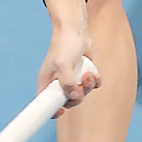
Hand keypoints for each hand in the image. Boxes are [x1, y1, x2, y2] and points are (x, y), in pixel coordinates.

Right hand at [39, 0, 101, 115]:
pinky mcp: (83, 73)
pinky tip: (96, 74)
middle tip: (81, 86)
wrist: (76, 30)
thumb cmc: (65, 44)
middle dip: (77, 97)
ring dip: (88, 87)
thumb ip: (67, 82)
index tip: (61, 112)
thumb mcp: (63, 63)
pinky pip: (91, 86)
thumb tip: (74, 97)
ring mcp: (71, 79)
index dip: (53, 111)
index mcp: (47, 82)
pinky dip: (95, 82)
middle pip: (68, 102)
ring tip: (90, 74)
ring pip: (82, 94)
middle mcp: (58, 83)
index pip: (45, 104)